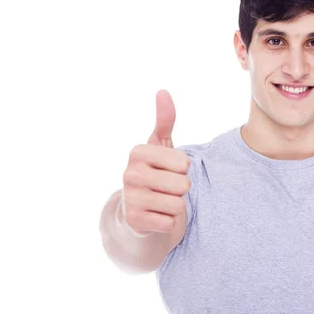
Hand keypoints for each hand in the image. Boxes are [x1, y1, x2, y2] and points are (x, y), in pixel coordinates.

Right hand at [120, 90, 190, 236]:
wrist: (136, 211)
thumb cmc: (154, 173)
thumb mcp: (159, 146)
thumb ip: (165, 121)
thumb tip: (162, 91)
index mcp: (137, 152)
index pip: (184, 163)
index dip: (183, 169)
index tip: (168, 170)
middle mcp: (129, 173)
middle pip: (183, 185)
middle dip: (181, 189)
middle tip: (166, 188)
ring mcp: (130, 198)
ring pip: (178, 205)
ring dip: (175, 206)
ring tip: (162, 202)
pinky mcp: (134, 221)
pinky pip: (169, 222)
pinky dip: (168, 222)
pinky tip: (156, 216)